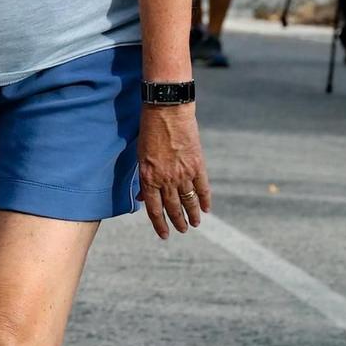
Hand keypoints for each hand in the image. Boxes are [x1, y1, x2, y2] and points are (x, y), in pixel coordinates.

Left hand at [137, 104, 209, 238]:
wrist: (167, 111)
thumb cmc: (149, 130)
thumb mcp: (140, 155)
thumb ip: (144, 177)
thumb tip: (144, 196)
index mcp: (149, 177)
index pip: (154, 209)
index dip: (160, 224)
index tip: (165, 234)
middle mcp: (166, 179)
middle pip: (173, 207)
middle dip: (177, 222)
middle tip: (182, 230)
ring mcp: (183, 173)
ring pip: (189, 201)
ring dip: (192, 214)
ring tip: (194, 224)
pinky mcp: (197, 165)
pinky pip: (202, 187)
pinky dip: (205, 199)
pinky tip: (206, 208)